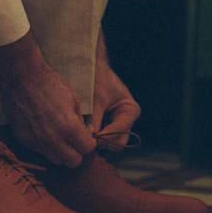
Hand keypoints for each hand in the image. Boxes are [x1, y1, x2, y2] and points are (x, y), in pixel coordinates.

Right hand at [0, 32, 95, 167]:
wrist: (21, 77)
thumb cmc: (50, 84)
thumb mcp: (74, 98)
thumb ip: (81, 121)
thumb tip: (87, 134)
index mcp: (68, 127)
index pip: (87, 149)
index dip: (89, 143)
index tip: (87, 137)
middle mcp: (52, 138)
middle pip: (73, 162)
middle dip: (78, 153)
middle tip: (75, 141)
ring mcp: (36, 141)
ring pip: (56, 160)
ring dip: (61, 152)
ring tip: (60, 138)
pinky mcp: (24, 139)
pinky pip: (40, 151)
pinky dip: (46, 146)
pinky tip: (45, 132)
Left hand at [86, 29, 140, 149]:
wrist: (88, 68)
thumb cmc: (95, 79)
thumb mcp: (94, 98)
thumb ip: (93, 118)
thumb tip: (89, 138)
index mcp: (130, 110)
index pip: (120, 134)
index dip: (105, 137)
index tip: (90, 135)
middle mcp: (126, 120)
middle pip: (117, 143)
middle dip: (101, 142)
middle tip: (84, 136)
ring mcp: (116, 125)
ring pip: (108, 144)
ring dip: (95, 140)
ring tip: (81, 132)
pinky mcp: (105, 126)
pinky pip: (100, 139)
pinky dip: (92, 137)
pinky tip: (81, 130)